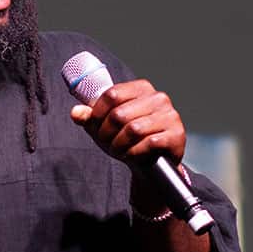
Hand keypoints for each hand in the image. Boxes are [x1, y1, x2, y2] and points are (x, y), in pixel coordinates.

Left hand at [70, 79, 185, 168]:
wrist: (151, 163)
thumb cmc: (127, 139)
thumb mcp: (104, 126)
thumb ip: (89, 118)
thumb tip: (75, 113)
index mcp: (141, 88)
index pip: (111, 94)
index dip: (97, 113)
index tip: (94, 125)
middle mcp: (158, 98)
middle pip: (119, 114)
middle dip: (107, 133)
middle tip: (106, 142)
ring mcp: (170, 115)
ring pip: (133, 129)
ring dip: (119, 144)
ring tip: (118, 149)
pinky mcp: (177, 134)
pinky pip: (149, 143)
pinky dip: (135, 152)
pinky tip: (133, 154)